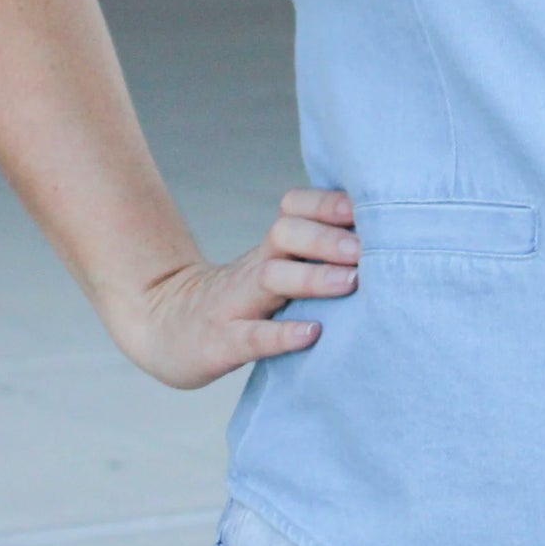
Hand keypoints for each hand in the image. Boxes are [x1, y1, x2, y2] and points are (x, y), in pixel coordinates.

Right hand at [107, 189, 359, 388]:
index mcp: (270, 249)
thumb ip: (312, 255)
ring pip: (271, 278)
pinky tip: (313, 333)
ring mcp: (235, 304)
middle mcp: (254, 268)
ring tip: (352, 281)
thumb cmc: (238, 300)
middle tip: (365, 248)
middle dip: (327, 237)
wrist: (164, 327)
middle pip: (285, 234)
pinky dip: (283, 334)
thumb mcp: (271, 268)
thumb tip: (381, 241)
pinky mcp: (222, 343)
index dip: (327, 203)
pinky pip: (253, 336)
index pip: (294, 208)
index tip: (367, 206)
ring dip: (314, 277)